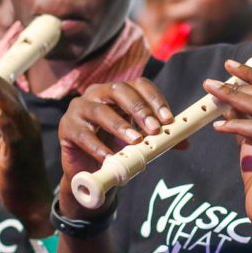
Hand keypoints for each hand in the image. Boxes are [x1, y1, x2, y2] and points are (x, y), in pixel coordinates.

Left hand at [0, 67, 50, 236]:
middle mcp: (28, 126)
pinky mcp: (22, 155)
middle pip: (9, 97)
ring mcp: (27, 139)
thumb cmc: (15, 177)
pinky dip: (5, 123)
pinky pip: (14, 135)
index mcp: (22, 123)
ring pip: (12, 110)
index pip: (5, 97)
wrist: (32, 205)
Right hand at [56, 78, 176, 219]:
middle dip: (139, 109)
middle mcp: (97, 93)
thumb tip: (185, 143)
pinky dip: (97, 146)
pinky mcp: (66, 128)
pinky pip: (82, 134)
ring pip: (99, 110)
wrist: (86, 167)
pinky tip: (109, 157)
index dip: (154, 99)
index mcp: (118, 91)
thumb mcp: (138, 139)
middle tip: (154, 128)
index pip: (139, 85)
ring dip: (120, 126)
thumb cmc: (114, 145)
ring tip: (135, 141)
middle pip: (119, 90)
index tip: (168, 119)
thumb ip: (158, 137)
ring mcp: (79, 108)